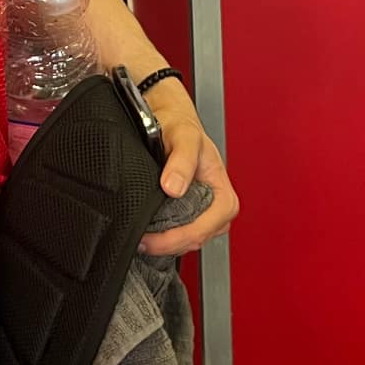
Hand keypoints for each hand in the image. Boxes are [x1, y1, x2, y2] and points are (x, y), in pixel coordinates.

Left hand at [138, 80, 239, 258]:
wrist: (170, 119)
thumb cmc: (182, 127)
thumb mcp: (184, 137)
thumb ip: (182, 160)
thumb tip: (174, 187)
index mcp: (224, 195)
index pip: (204, 228)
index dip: (177, 237)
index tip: (152, 237)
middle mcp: (216, 208)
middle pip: (195, 240)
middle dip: (167, 244)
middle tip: (140, 240)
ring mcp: (203, 215)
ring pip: (186, 242)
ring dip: (163, 243)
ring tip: (141, 237)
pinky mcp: (189, 216)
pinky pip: (178, 235)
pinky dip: (162, 237)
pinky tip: (147, 232)